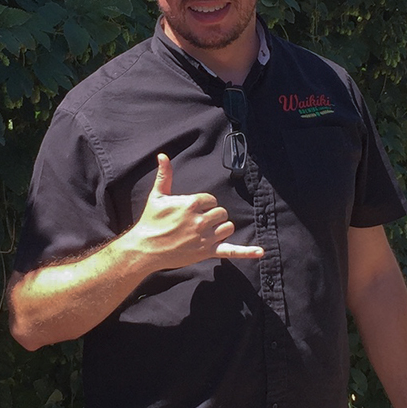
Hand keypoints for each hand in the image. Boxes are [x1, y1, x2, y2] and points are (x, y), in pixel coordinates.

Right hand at [131, 153, 263, 268]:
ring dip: (220, 228)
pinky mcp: (207, 251)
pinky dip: (247, 252)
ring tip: (205, 232)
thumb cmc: (150, 221)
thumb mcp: (157, 196)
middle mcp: (200, 219)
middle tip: (196, 222)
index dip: (203, 204)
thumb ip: (165, 175)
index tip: (190, 211)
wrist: (145, 248)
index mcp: (191, 203)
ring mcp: (205, 237)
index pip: (211, 199)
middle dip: (212, 216)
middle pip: (221, 212)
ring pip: (227, 227)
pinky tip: (261, 252)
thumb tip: (163, 155)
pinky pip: (231, 250)